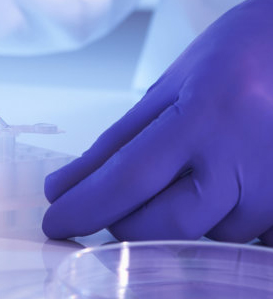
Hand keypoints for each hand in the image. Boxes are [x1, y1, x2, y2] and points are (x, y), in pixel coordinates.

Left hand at [42, 0, 272, 243]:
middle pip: (166, 222)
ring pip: (202, 236)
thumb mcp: (164, 90)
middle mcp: (242, 157)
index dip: (87, 206)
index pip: (131, 177)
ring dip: (172, 220)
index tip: (55, 223)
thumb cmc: (226, 60)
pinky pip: (238, 238)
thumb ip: (116, 142)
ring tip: (182, 172)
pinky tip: (213, 184)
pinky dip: (212, 220)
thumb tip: (65, 187)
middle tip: (105, 209)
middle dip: (123, 225)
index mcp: (201, 115)